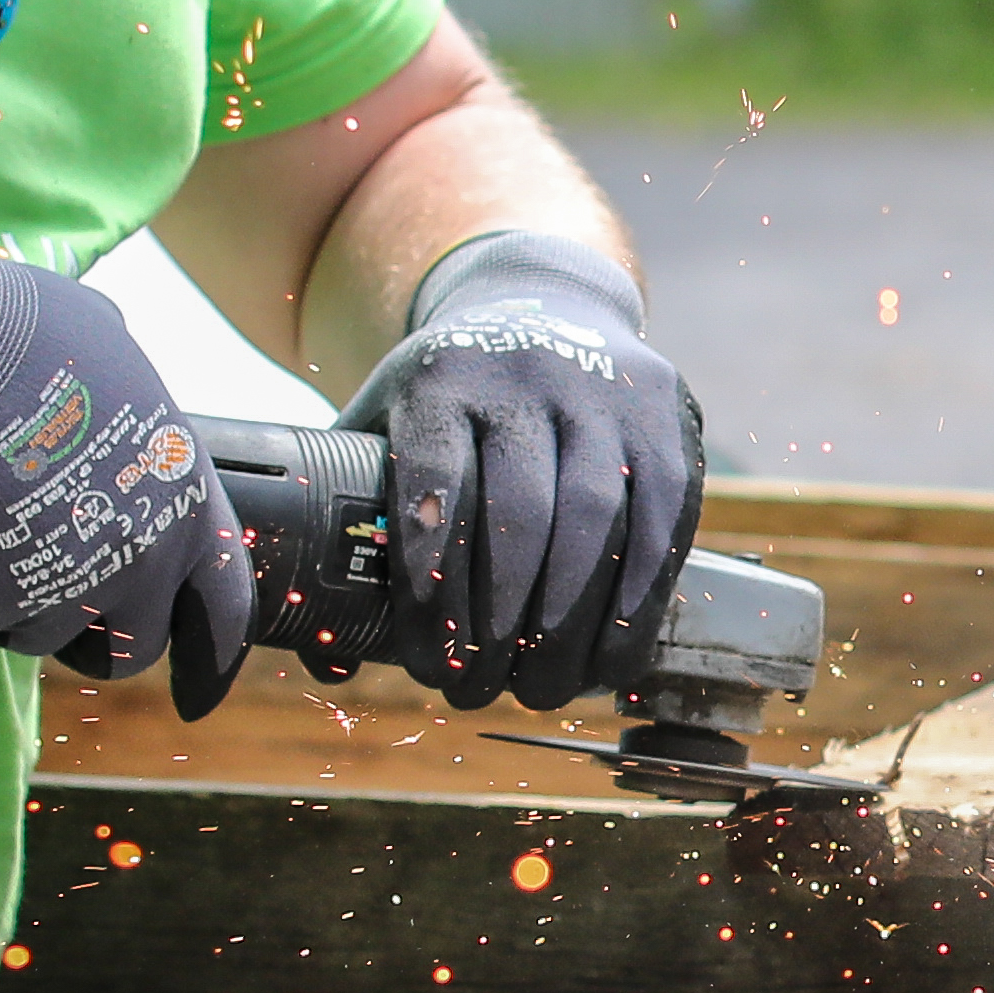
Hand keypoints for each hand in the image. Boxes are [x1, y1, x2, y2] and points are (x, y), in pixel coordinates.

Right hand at [0, 202, 259, 707]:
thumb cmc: (22, 333)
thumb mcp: (111, 351)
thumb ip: (131, 401)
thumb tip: (119, 387)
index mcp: (184, 500)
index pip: (223, 605)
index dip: (213, 653)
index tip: (201, 690)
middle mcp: (138, 557)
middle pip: (134, 644)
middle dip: (101, 631)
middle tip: (60, 589)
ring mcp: (64, 589)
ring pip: (48, 636)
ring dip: (23, 600)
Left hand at [343, 229, 704, 708]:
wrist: (543, 302)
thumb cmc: (451, 399)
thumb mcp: (386, 426)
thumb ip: (351, 528)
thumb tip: (329, 660)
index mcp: (441, 379)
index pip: (434, 485)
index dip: (431, 584)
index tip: (428, 661)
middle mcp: (525, 375)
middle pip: (521, 512)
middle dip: (503, 621)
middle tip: (487, 691)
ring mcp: (603, 391)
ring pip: (595, 517)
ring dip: (573, 621)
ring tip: (547, 688)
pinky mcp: (665, 416)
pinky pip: (662, 518)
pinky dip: (638, 598)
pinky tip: (614, 655)